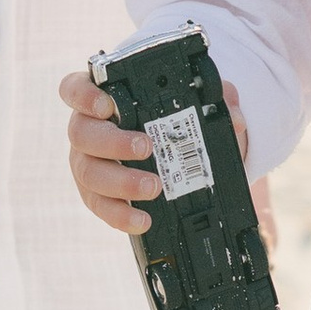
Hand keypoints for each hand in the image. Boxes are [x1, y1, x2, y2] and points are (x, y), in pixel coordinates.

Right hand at [60, 67, 250, 238]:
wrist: (169, 151)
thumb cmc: (170, 119)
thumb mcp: (195, 103)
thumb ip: (216, 99)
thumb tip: (236, 118)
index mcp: (100, 99)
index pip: (74, 89)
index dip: (84, 96)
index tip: (107, 105)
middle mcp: (86, 130)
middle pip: (81, 133)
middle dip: (113, 142)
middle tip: (146, 147)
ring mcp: (87, 163)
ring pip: (88, 173)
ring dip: (120, 182)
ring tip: (154, 187)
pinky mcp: (95, 194)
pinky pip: (99, 206)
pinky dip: (120, 215)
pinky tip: (142, 220)